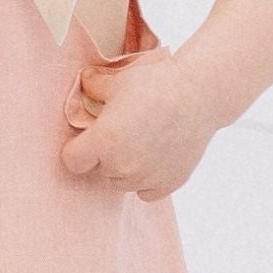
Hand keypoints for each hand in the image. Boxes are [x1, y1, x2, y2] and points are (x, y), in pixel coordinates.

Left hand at [60, 48, 221, 200]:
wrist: (200, 92)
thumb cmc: (157, 83)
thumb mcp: (117, 81)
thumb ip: (93, 87)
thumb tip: (83, 83)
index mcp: (103, 142)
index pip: (71, 161)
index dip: (76, 149)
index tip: (87, 139)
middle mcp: (122, 166)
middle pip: (98, 171)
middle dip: (104, 155)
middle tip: (122, 133)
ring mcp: (147, 178)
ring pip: (122, 182)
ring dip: (126, 168)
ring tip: (142, 141)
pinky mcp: (169, 183)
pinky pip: (146, 192)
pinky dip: (148, 180)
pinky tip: (155, 157)